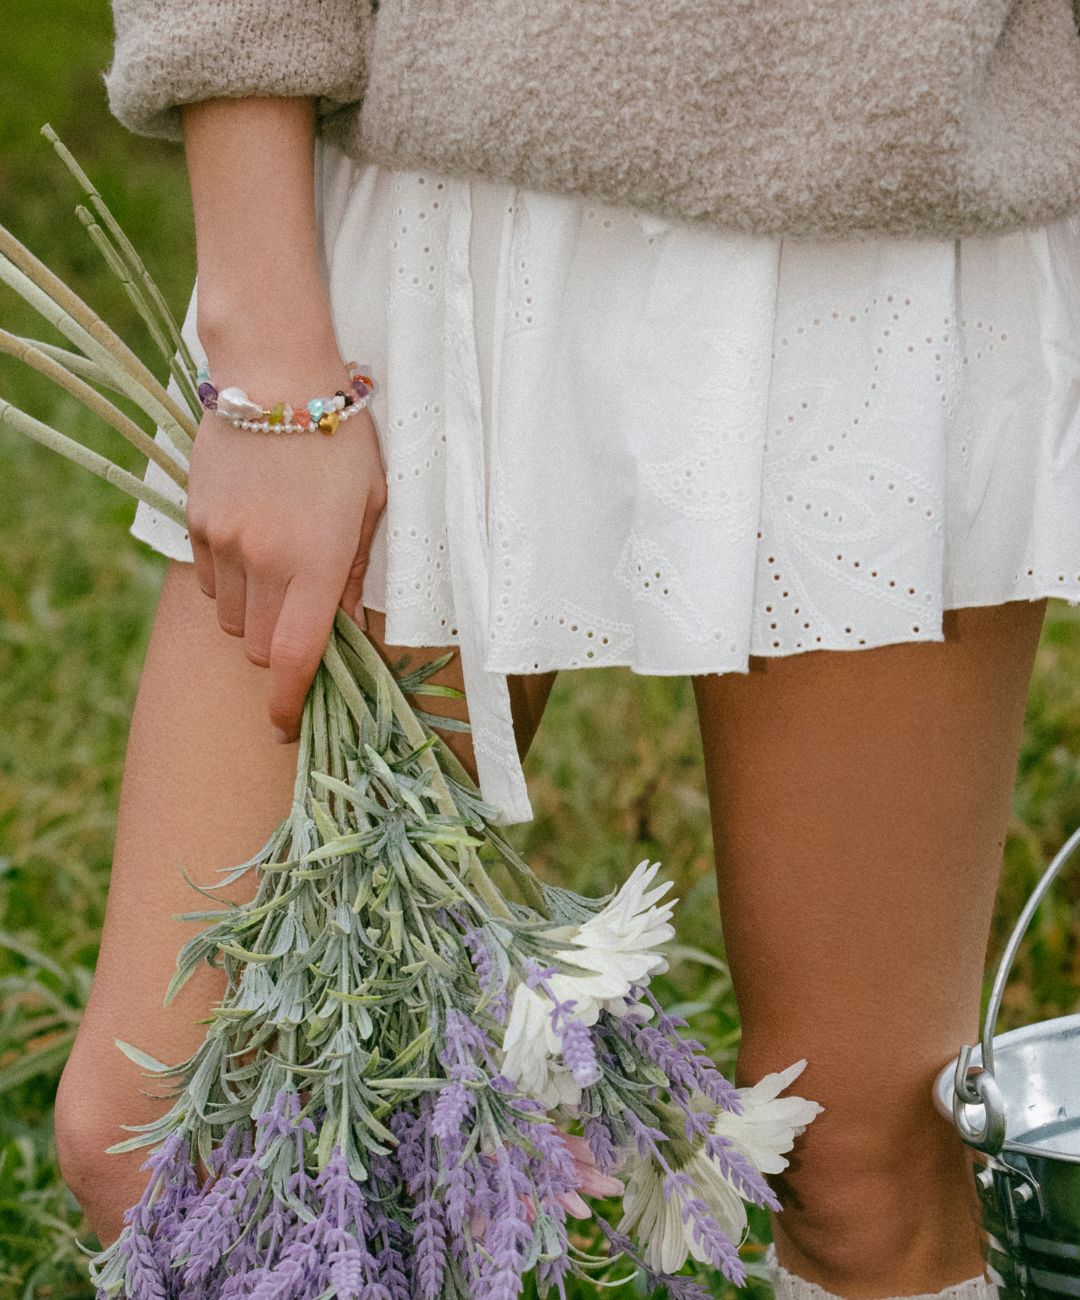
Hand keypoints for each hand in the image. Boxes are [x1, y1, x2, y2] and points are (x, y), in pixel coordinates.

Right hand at [185, 350, 386, 743]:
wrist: (275, 371)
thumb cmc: (341, 438)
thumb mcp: (372, 505)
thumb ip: (356, 574)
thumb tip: (348, 629)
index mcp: (319, 562)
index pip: (298, 658)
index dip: (291, 705)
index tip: (288, 727)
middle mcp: (265, 561)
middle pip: (260, 649)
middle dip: (282, 651)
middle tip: (305, 619)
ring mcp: (223, 541)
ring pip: (232, 619)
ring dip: (256, 615)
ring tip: (281, 567)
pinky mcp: (196, 521)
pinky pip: (208, 582)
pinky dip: (229, 582)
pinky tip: (253, 542)